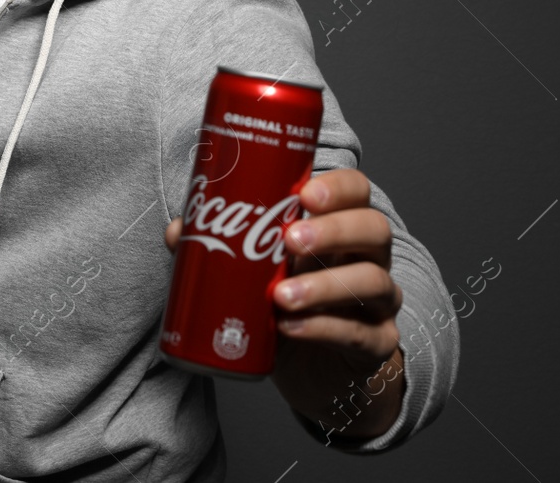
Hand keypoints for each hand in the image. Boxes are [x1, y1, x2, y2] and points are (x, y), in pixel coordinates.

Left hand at [164, 168, 404, 438]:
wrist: (315, 372)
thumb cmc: (288, 304)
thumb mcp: (256, 273)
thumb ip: (221, 247)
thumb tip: (179, 231)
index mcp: (342, 227)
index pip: (357, 192)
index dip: (338, 187)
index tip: (304, 194)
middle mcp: (369, 258)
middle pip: (374, 229)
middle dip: (334, 230)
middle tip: (290, 240)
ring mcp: (379, 302)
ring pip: (374, 281)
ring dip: (325, 285)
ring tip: (282, 296)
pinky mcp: (377, 344)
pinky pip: (362, 333)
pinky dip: (325, 329)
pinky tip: (291, 328)